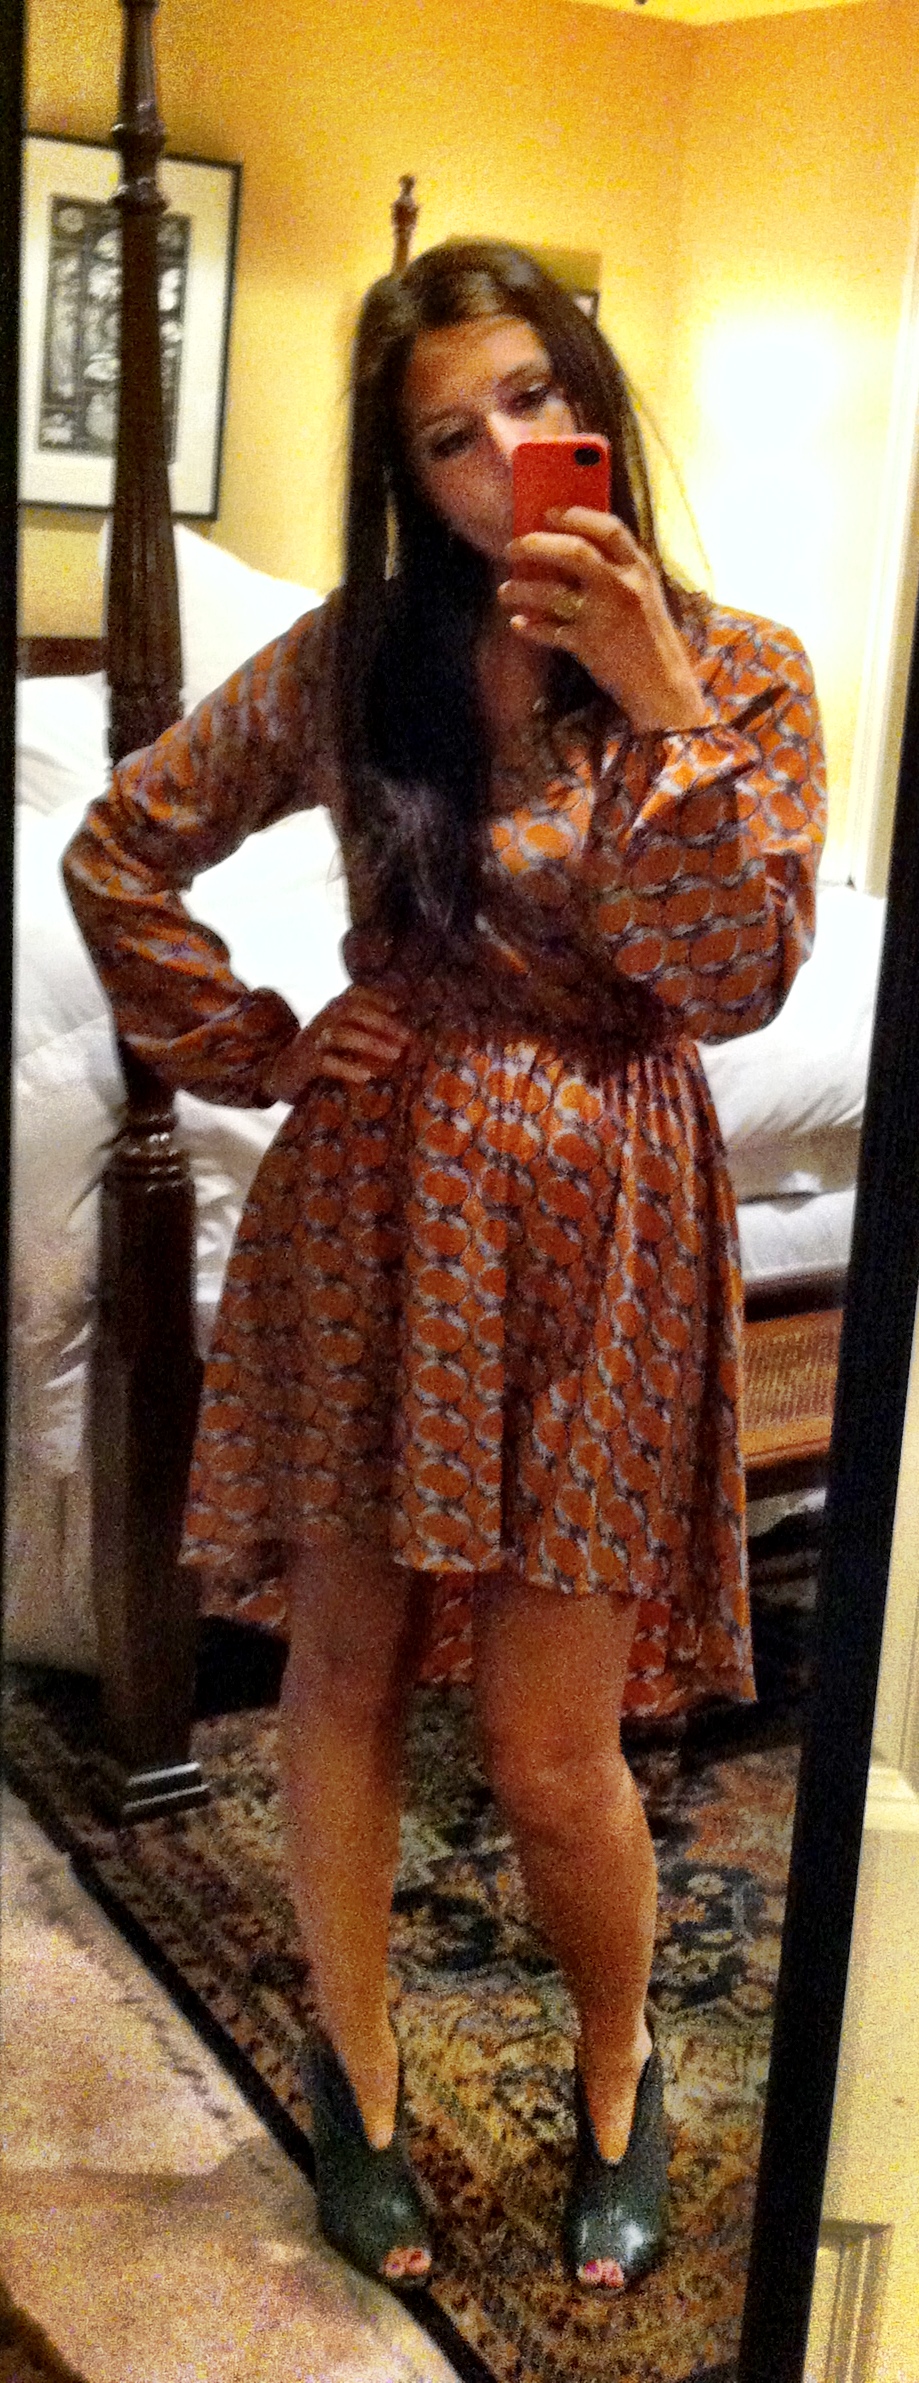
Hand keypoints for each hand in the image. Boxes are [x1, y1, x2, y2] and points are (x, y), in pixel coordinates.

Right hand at [262, 985, 412, 1102]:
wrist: (281, 1072)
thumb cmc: (319, 1053)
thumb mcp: (339, 1034)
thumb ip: (362, 1028)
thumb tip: (402, 1035)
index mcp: (331, 1011)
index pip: (353, 994)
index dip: (376, 997)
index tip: (398, 1007)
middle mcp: (322, 1021)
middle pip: (350, 1011)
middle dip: (382, 1023)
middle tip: (406, 1039)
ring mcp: (312, 1042)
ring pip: (340, 1035)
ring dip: (370, 1043)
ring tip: (394, 1055)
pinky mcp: (305, 1064)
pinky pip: (326, 1063)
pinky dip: (348, 1068)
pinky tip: (366, 1076)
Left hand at [497, 507, 709, 732]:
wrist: (662, 685)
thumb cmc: (649, 636)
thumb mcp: (644, 594)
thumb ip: (617, 570)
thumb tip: (567, 549)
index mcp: (639, 569)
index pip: (609, 528)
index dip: (576, 516)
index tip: (548, 512)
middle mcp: (623, 587)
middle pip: (574, 552)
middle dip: (537, 545)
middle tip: (513, 547)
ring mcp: (605, 616)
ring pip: (553, 592)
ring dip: (522, 589)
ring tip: (505, 590)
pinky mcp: (590, 646)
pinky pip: (550, 630)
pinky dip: (530, 627)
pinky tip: (518, 624)